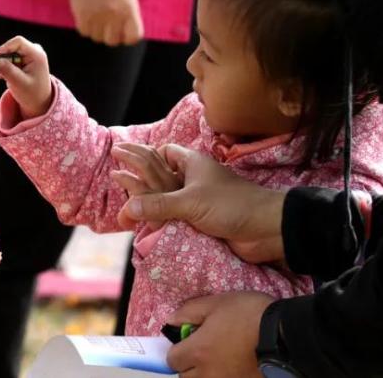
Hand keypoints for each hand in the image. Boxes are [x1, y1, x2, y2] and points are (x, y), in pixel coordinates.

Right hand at [0, 36, 52, 119]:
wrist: (39, 101)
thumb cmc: (32, 94)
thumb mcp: (19, 84)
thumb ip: (8, 71)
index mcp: (37, 54)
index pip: (18, 42)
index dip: (4, 47)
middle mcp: (34, 50)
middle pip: (12, 47)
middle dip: (2, 58)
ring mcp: (29, 54)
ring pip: (9, 52)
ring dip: (3, 63)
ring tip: (4, 77)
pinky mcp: (23, 58)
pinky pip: (9, 57)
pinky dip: (5, 66)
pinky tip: (6, 76)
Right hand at [69, 0, 143, 45]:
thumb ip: (129, 14)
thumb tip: (125, 31)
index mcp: (129, 10)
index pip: (134, 37)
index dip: (128, 37)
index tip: (124, 33)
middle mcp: (115, 16)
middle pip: (113, 41)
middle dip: (110, 35)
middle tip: (107, 26)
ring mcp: (98, 18)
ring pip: (97, 38)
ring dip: (97, 31)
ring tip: (96, 18)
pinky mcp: (83, 16)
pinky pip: (85, 32)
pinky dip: (86, 27)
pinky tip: (87, 17)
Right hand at [118, 144, 286, 264]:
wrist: (264, 229)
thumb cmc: (231, 205)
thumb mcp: (191, 202)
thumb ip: (159, 204)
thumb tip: (128, 207)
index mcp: (192, 164)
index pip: (163, 153)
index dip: (144, 154)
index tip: (122, 158)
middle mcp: (194, 179)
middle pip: (162, 175)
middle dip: (141, 178)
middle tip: (118, 181)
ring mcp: (199, 199)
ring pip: (168, 198)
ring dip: (151, 202)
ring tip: (129, 207)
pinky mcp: (203, 220)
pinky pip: (177, 217)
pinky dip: (163, 220)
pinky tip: (150, 227)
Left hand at [166, 291, 272, 377]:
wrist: (283, 334)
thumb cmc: (247, 314)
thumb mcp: (217, 303)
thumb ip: (189, 312)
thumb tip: (170, 322)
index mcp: (198, 351)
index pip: (172, 360)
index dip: (177, 349)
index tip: (188, 341)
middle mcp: (208, 373)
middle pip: (185, 377)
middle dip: (188, 365)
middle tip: (201, 351)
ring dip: (204, 374)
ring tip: (217, 360)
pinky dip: (222, 376)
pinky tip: (232, 366)